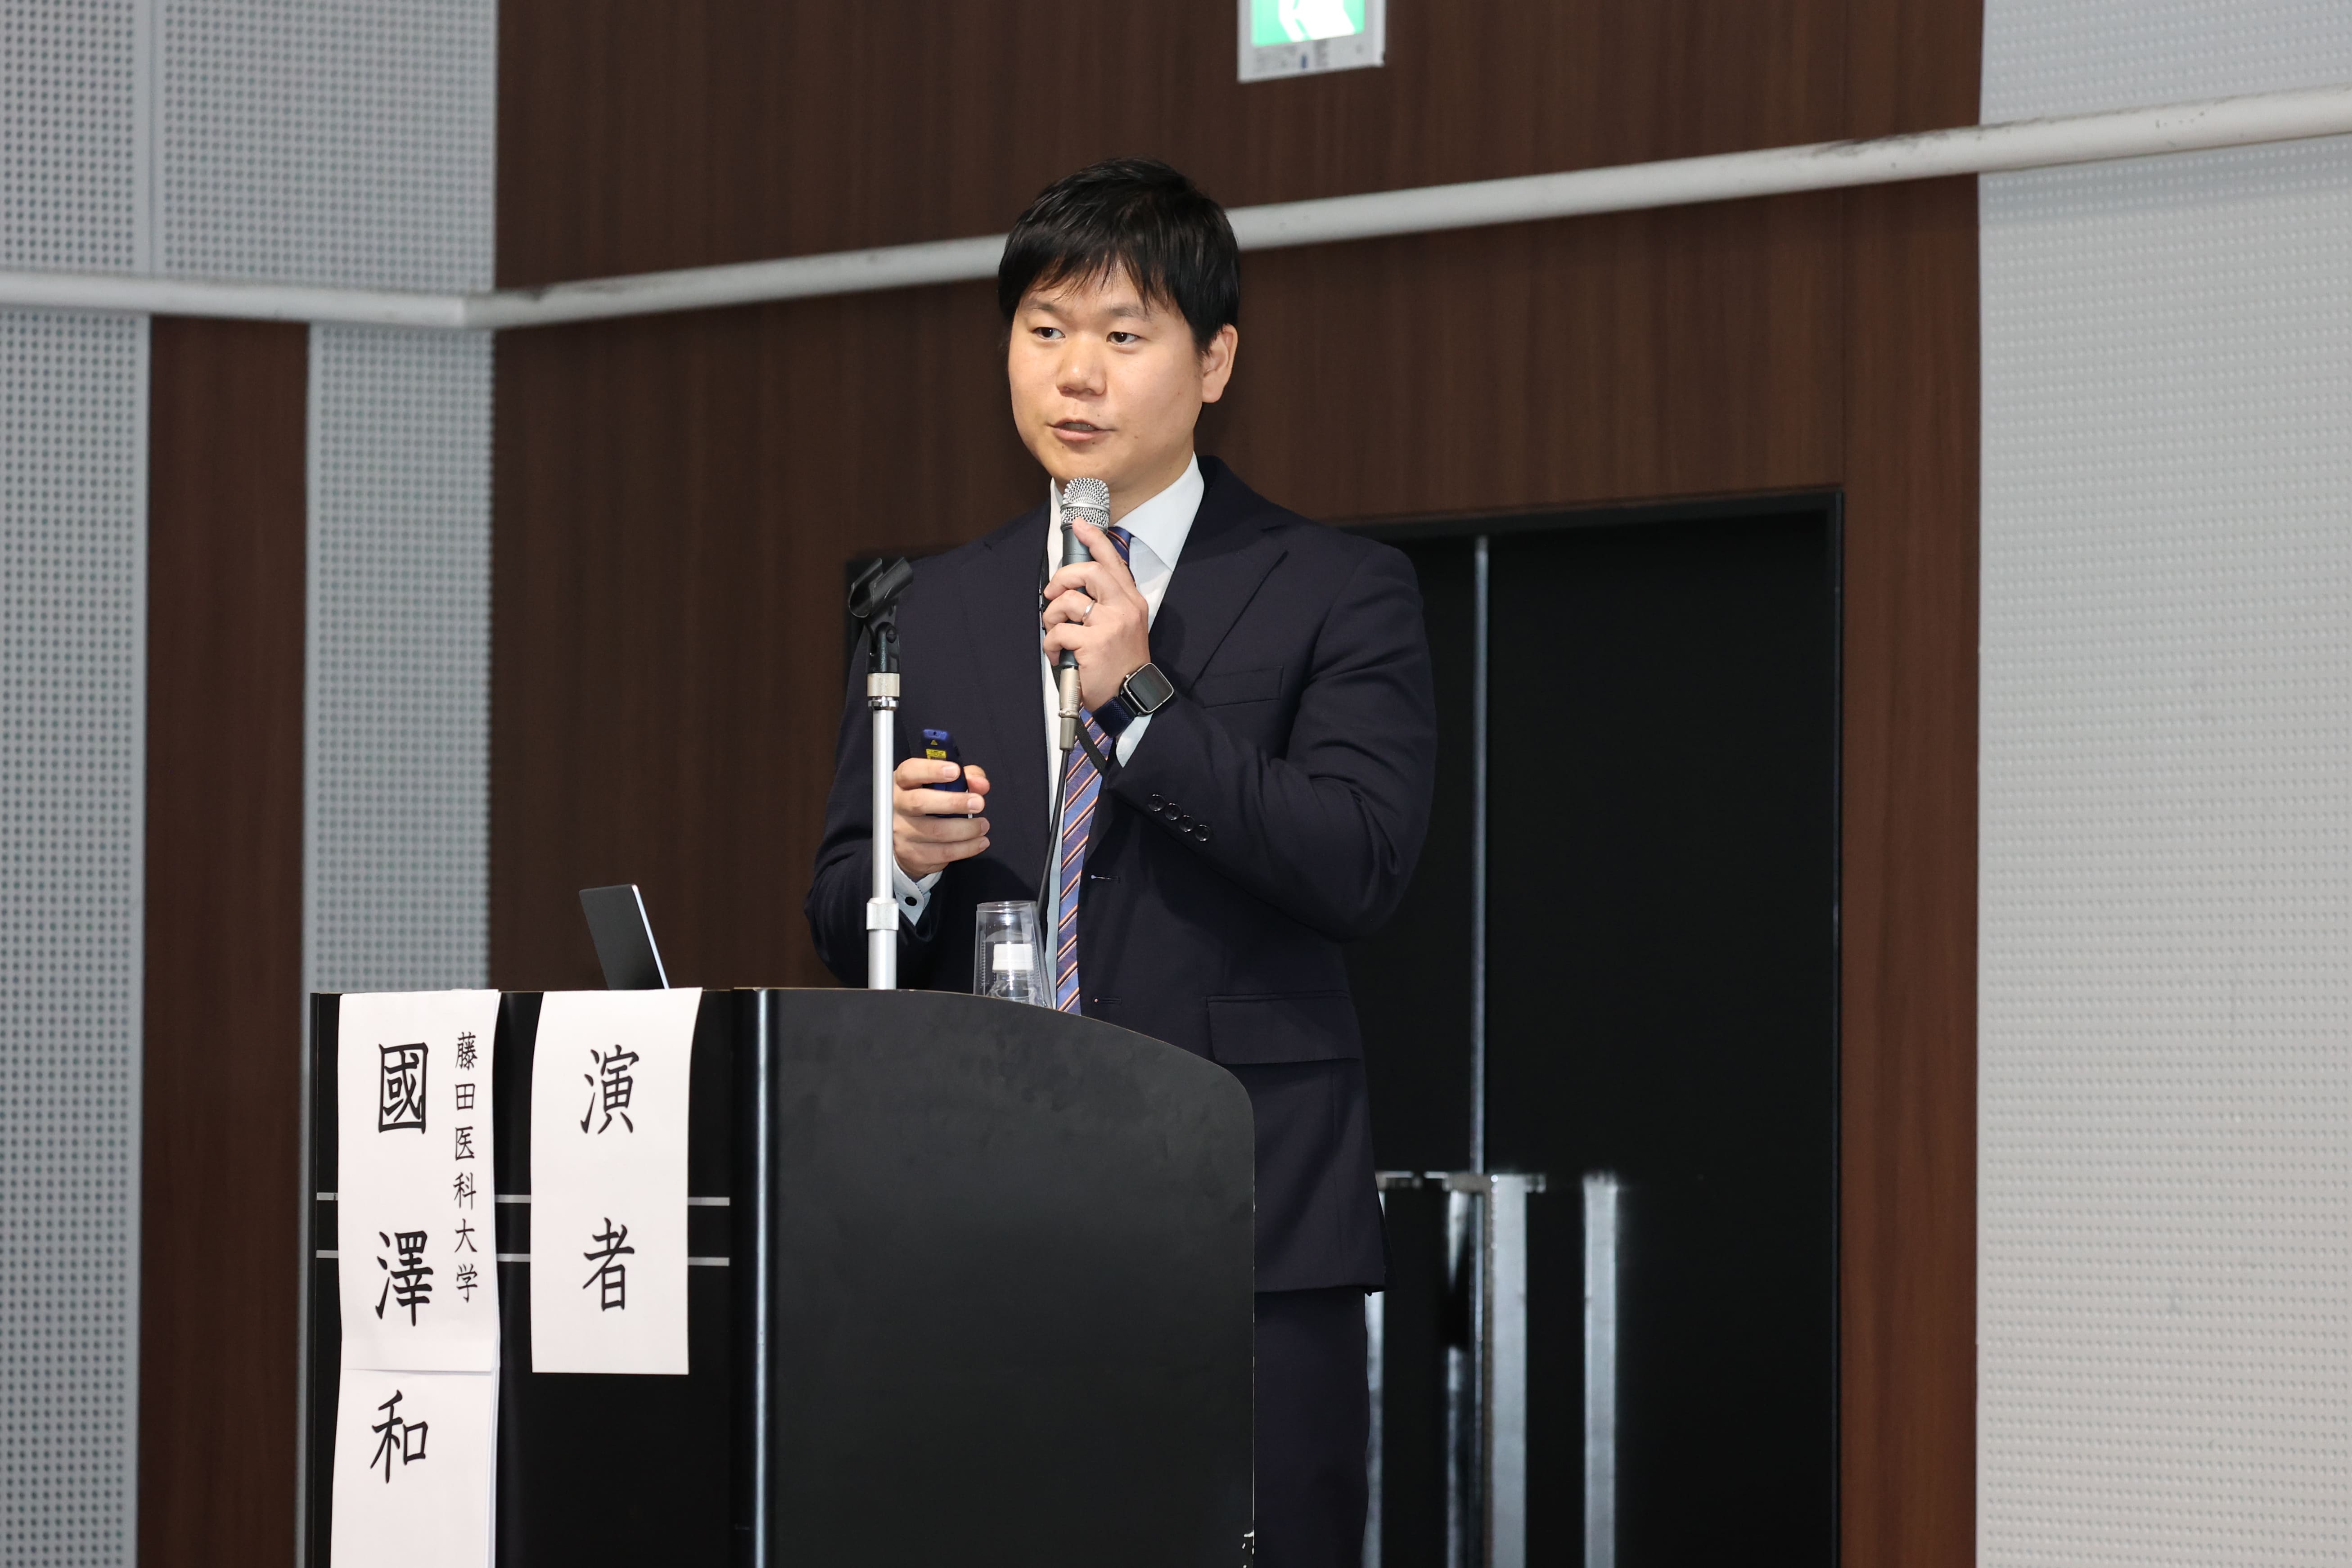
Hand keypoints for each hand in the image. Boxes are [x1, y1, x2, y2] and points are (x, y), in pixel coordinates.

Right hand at [892, 760, 990, 879]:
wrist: (909, 839)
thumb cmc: (931, 804)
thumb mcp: (945, 784)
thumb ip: (966, 778)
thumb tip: (980, 784)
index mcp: (902, 783)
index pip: (910, 772)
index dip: (931, 770)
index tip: (955, 771)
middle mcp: (897, 806)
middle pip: (920, 802)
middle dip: (953, 802)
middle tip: (978, 803)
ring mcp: (901, 831)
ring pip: (935, 831)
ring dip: (966, 829)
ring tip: (982, 825)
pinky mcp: (911, 854)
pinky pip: (942, 852)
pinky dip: (966, 848)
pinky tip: (979, 842)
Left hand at [1040, 520, 1150, 711]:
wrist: (1130, 696)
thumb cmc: (1123, 663)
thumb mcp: (1125, 626)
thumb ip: (1109, 603)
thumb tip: (1075, 588)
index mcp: (1131, 602)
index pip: (1113, 562)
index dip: (1095, 540)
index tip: (1079, 525)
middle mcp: (1123, 609)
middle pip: (1089, 572)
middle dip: (1063, 577)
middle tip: (1053, 591)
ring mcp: (1109, 625)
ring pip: (1068, 601)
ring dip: (1051, 615)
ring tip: (1054, 630)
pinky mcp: (1093, 644)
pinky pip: (1059, 632)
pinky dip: (1051, 643)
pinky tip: (1057, 653)